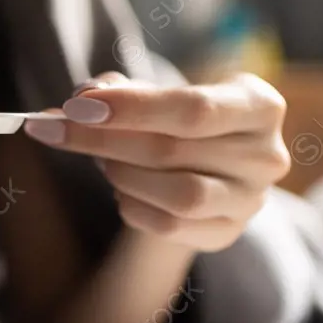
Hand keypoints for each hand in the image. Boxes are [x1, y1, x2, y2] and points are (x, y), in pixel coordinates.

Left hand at [23, 72, 290, 251]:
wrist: (200, 164)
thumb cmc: (172, 118)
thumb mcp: (152, 92)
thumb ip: (117, 90)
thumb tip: (81, 98)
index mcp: (259, 104)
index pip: (193, 108)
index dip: (131, 108)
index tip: (76, 105)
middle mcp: (266, 154)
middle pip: (174, 150)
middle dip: (103, 138)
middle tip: (56, 129)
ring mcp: (252, 200)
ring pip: (179, 195)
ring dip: (123, 174)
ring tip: (103, 160)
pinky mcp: (227, 233)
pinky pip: (171, 227)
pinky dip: (132, 205)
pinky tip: (121, 190)